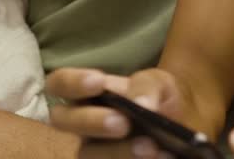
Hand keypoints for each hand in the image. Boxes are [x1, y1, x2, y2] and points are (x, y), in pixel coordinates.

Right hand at [48, 67, 194, 155]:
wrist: (174, 127)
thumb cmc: (154, 99)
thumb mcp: (156, 83)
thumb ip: (147, 87)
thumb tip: (141, 104)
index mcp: (87, 94)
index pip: (59, 84)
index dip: (71, 82)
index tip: (99, 82)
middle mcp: (81, 124)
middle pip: (63, 122)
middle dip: (92, 121)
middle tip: (122, 124)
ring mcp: (91, 151)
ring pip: (88, 154)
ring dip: (119, 152)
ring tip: (150, 148)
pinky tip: (161, 157)